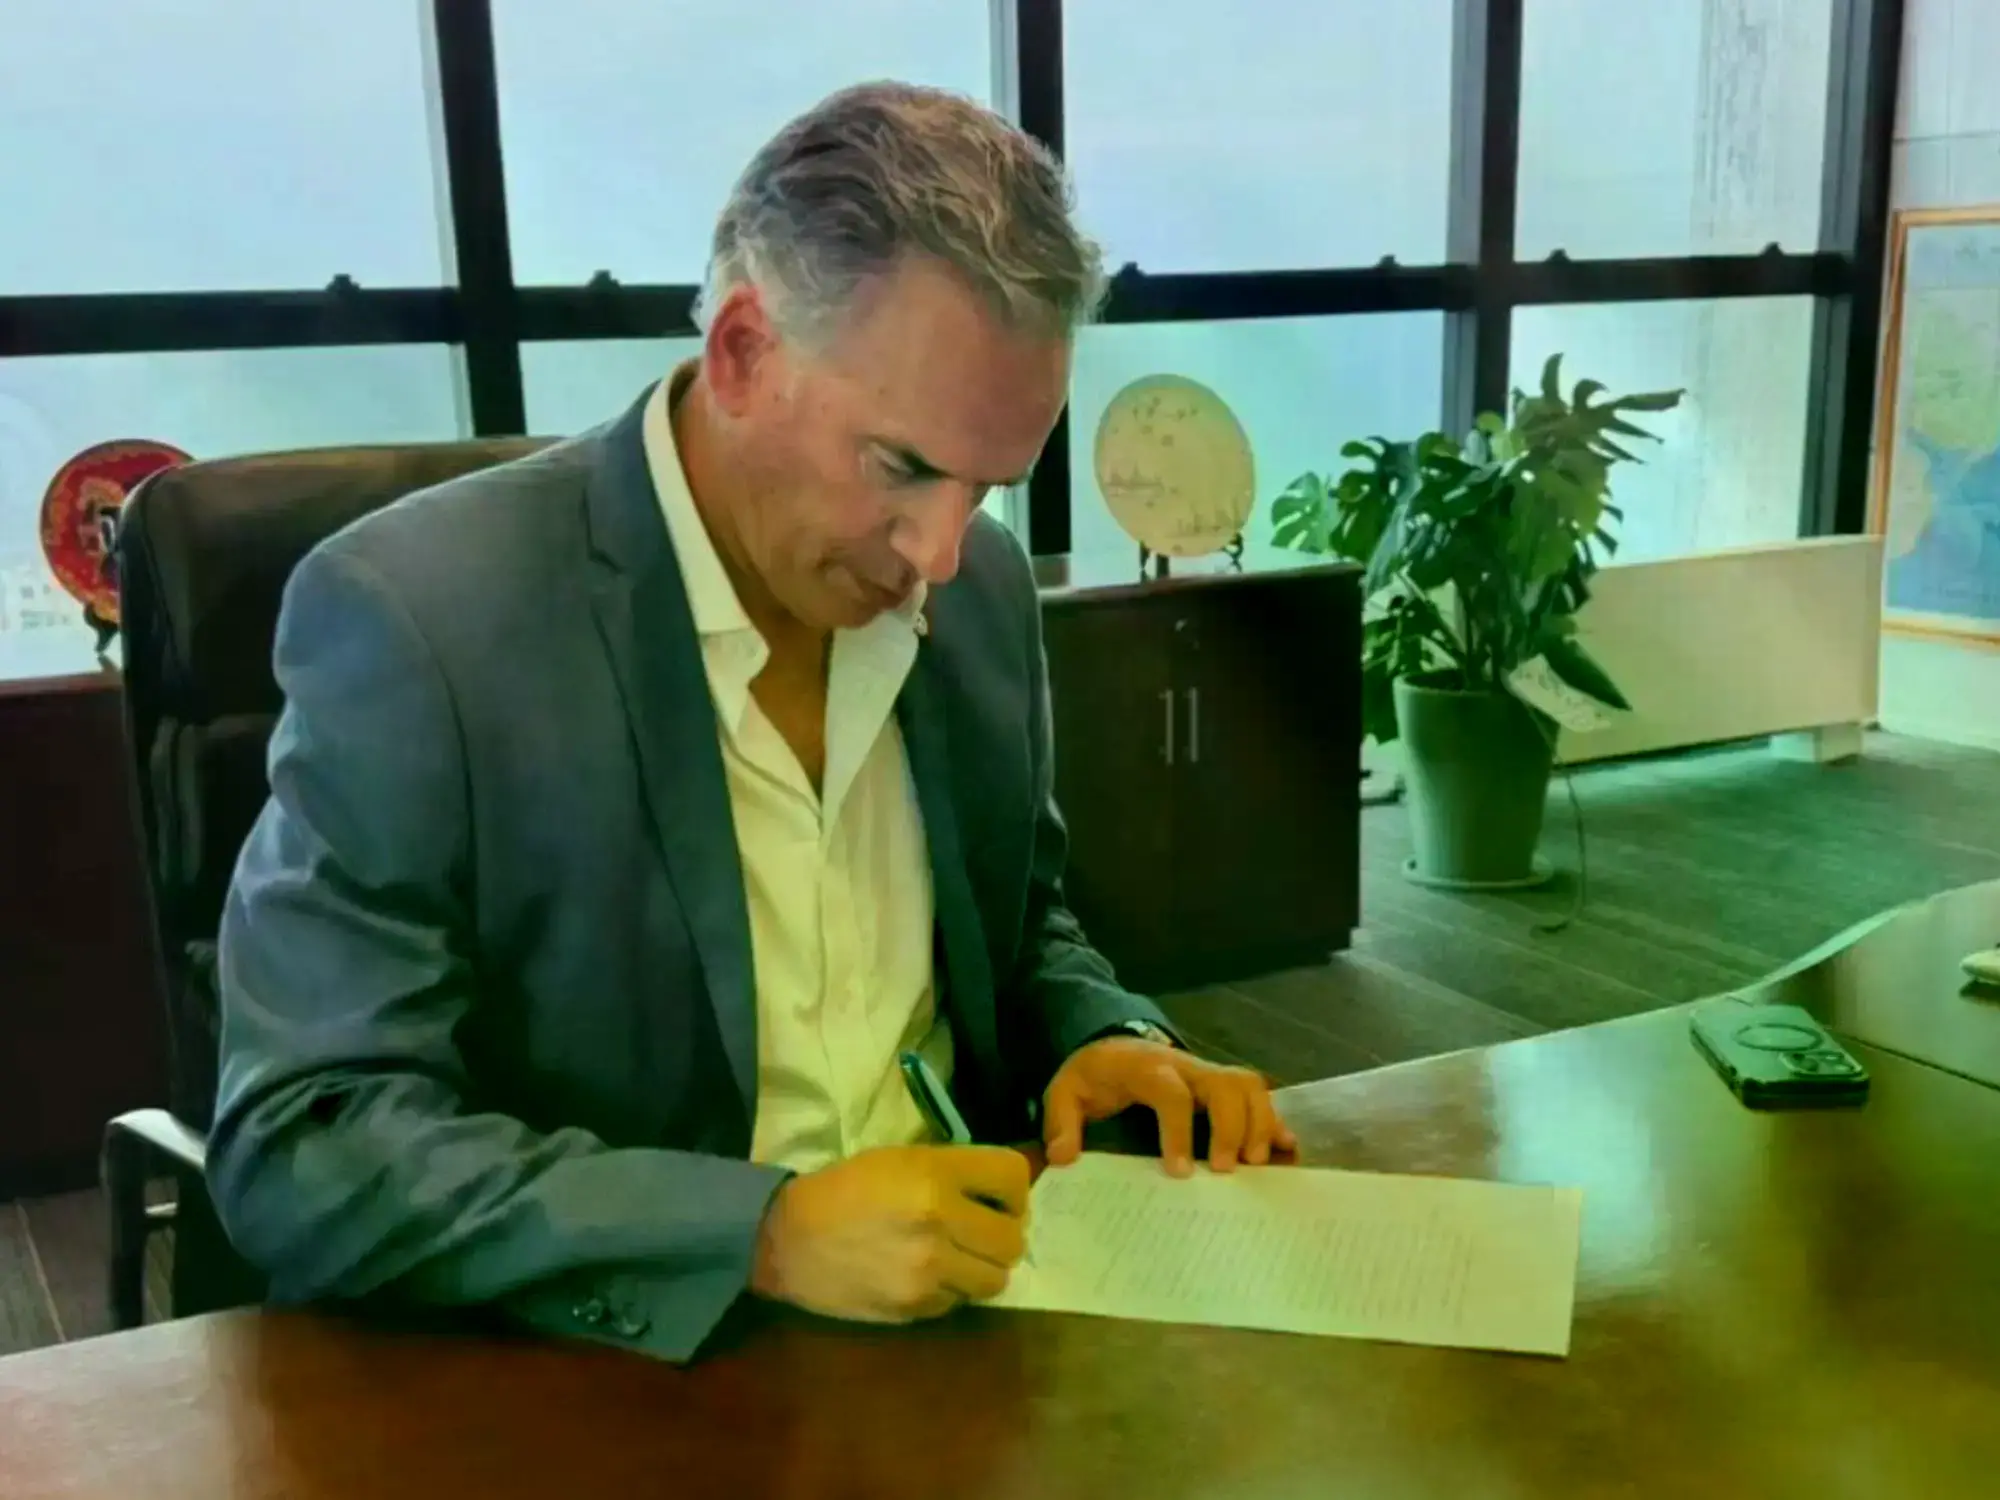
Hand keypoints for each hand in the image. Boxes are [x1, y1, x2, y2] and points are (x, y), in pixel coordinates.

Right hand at [748, 1144, 1029, 1322]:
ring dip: (982, 1269)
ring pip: (996, 1280)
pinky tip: (925, 1276)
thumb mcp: (901, 1159)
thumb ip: (954, 1172)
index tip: (998, 1198)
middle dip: (1002, 1235)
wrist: (788, 1240)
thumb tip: (1003, 1195)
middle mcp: (940, 1220)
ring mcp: (929, 1269)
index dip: (1014, 1190)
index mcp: (935, 1172)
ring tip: (957, 1258)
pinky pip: (960, 1302)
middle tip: (980, 1232)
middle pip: (1014, 1239)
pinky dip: (951, 1291)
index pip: (1014, 1176)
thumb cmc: (847, 1189)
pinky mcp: (916, 1305)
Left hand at [1043, 1037, 1296, 1176]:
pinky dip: (1275, 1122)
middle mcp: (1186, 1067)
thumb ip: (1061, 1122)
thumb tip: (1064, 1158)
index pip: (1172, 1093)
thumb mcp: (1065, 1092)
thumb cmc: (1094, 1074)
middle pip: (1227, 1084)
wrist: (1113, 1043)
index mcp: (1147, 1068)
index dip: (1180, 1131)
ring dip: (1261, 1123)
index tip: (1181, 1172)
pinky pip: (1259, 1096)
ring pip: (1250, 1085)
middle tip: (1225, 1171)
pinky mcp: (1223, 1086)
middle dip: (1232, 1127)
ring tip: (1257, 1165)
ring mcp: (1209, 1074)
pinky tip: (1286, 1151)